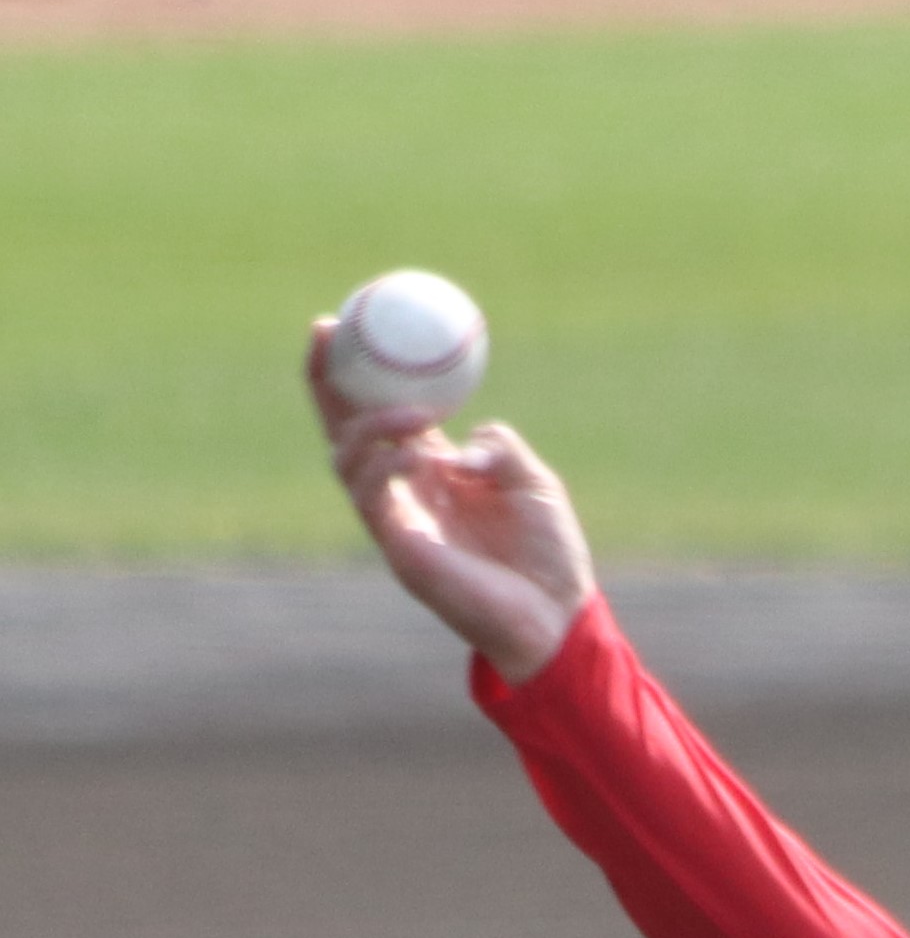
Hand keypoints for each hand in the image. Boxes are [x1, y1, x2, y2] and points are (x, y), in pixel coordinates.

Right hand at [307, 320, 595, 684]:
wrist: (556, 617)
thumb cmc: (549, 553)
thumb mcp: (534, 480)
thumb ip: (500, 446)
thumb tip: (464, 439)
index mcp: (433, 466)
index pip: (381, 409)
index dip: (361, 369)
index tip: (352, 321)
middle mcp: (405, 488)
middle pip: (342, 425)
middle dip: (326, 378)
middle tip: (330, 333)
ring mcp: (396, 519)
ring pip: (346, 458)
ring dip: (369, 425)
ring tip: (409, 412)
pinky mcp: (399, 550)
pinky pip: (371, 497)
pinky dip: (385, 465)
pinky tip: (416, 452)